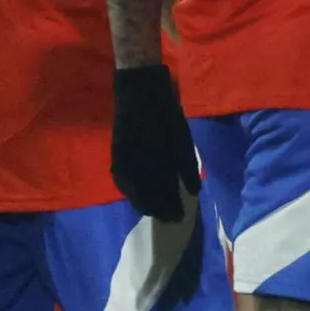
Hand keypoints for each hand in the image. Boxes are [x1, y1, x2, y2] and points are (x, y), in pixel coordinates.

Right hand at [112, 64, 199, 220]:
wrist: (139, 91)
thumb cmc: (166, 114)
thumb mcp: (182, 139)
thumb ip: (187, 167)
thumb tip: (193, 191)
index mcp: (155, 159)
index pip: (163, 192)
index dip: (171, 206)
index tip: (179, 218)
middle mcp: (137, 164)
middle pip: (146, 195)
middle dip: (158, 208)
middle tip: (169, 219)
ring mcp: (123, 160)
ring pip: (131, 190)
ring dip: (142, 203)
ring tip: (153, 212)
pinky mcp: (116, 154)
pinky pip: (121, 180)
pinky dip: (129, 191)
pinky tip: (135, 196)